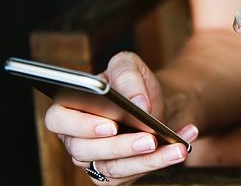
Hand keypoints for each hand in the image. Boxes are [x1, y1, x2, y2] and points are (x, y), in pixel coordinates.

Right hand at [44, 52, 198, 184]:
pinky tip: (182, 146)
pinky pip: (135, 174)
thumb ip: (128, 76)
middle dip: (121, 146)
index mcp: (70, 108)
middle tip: (149, 139)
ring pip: (114, 168)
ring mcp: (95, 160)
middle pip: (87, 150)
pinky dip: (162, 160)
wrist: (155, 102)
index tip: (111, 125)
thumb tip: (137, 103)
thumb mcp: (130, 66)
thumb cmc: (134, 84)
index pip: (59, 120)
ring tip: (177, 148)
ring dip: (149, 160)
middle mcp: (77, 138)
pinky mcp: (116, 174)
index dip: (81, 125)